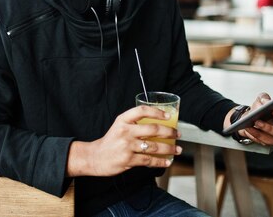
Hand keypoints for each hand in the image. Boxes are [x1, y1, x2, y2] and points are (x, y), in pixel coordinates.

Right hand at [66, 106, 181, 176]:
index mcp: (123, 120)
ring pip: (154, 146)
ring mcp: (127, 146)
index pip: (142, 111)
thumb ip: (134, 124)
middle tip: (177, 134)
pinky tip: (167, 161)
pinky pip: (149, 160)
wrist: (95, 156)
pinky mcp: (128, 160)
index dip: (157, 112)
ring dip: (169, 148)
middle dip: (169, 132)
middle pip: (153, 129)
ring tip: (177, 149)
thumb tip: (158, 125)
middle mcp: (125, 131)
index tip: (168, 116)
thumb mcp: (119, 126)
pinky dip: (160, 161)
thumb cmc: (110, 141)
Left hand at [237, 93, 272, 145]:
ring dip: (267, 127)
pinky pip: (265, 139)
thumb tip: (266, 102)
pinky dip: (256, 133)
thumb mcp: (260, 99)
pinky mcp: (271, 141)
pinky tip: (249, 127)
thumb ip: (264, 98)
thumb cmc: (259, 109)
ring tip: (257, 121)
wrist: (249, 120)